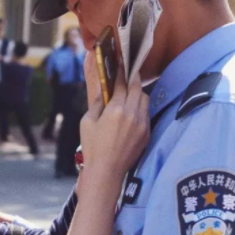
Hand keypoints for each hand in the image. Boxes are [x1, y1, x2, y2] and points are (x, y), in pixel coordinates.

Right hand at [79, 58, 149, 178]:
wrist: (106, 172)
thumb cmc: (92, 147)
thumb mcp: (87, 121)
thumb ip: (97, 103)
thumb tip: (103, 90)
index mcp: (116, 110)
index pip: (122, 84)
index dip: (121, 72)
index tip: (121, 63)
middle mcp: (132, 115)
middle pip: (138, 88)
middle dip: (133, 79)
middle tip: (129, 74)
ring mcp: (142, 125)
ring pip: (145, 100)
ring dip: (138, 93)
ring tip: (130, 93)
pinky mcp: (147, 133)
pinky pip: (146, 113)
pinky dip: (141, 108)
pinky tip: (133, 110)